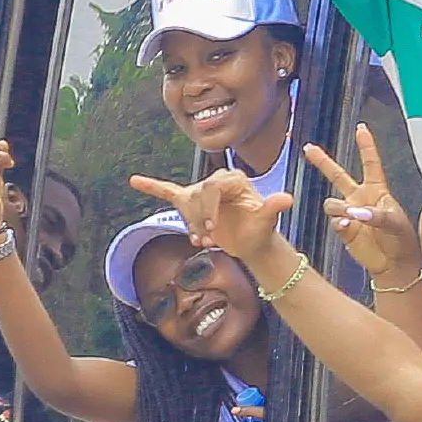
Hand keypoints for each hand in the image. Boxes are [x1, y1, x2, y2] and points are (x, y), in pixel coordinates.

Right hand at [128, 167, 295, 268]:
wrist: (252, 241)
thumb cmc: (259, 230)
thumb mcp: (266, 220)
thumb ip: (273, 208)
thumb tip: (286, 199)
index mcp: (234, 179)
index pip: (212, 188)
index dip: (208, 210)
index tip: (211, 231)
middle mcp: (217, 180)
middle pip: (196, 196)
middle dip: (198, 220)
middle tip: (206, 242)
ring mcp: (202, 191)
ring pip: (185, 203)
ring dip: (189, 224)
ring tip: (200, 242)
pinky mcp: (191, 201)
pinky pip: (168, 191)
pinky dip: (152, 186)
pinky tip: (135, 181)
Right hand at [304, 126, 420, 279]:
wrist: (394, 264)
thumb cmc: (401, 240)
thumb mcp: (395, 223)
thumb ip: (376, 215)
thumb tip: (355, 212)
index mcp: (377, 190)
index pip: (370, 163)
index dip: (366, 145)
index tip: (361, 128)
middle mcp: (360, 198)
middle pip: (338, 175)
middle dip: (323, 162)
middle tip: (308, 148)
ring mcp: (350, 214)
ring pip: (331, 202)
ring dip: (339, 208)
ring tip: (351, 216)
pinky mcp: (344, 229)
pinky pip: (334, 221)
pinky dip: (339, 223)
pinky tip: (348, 227)